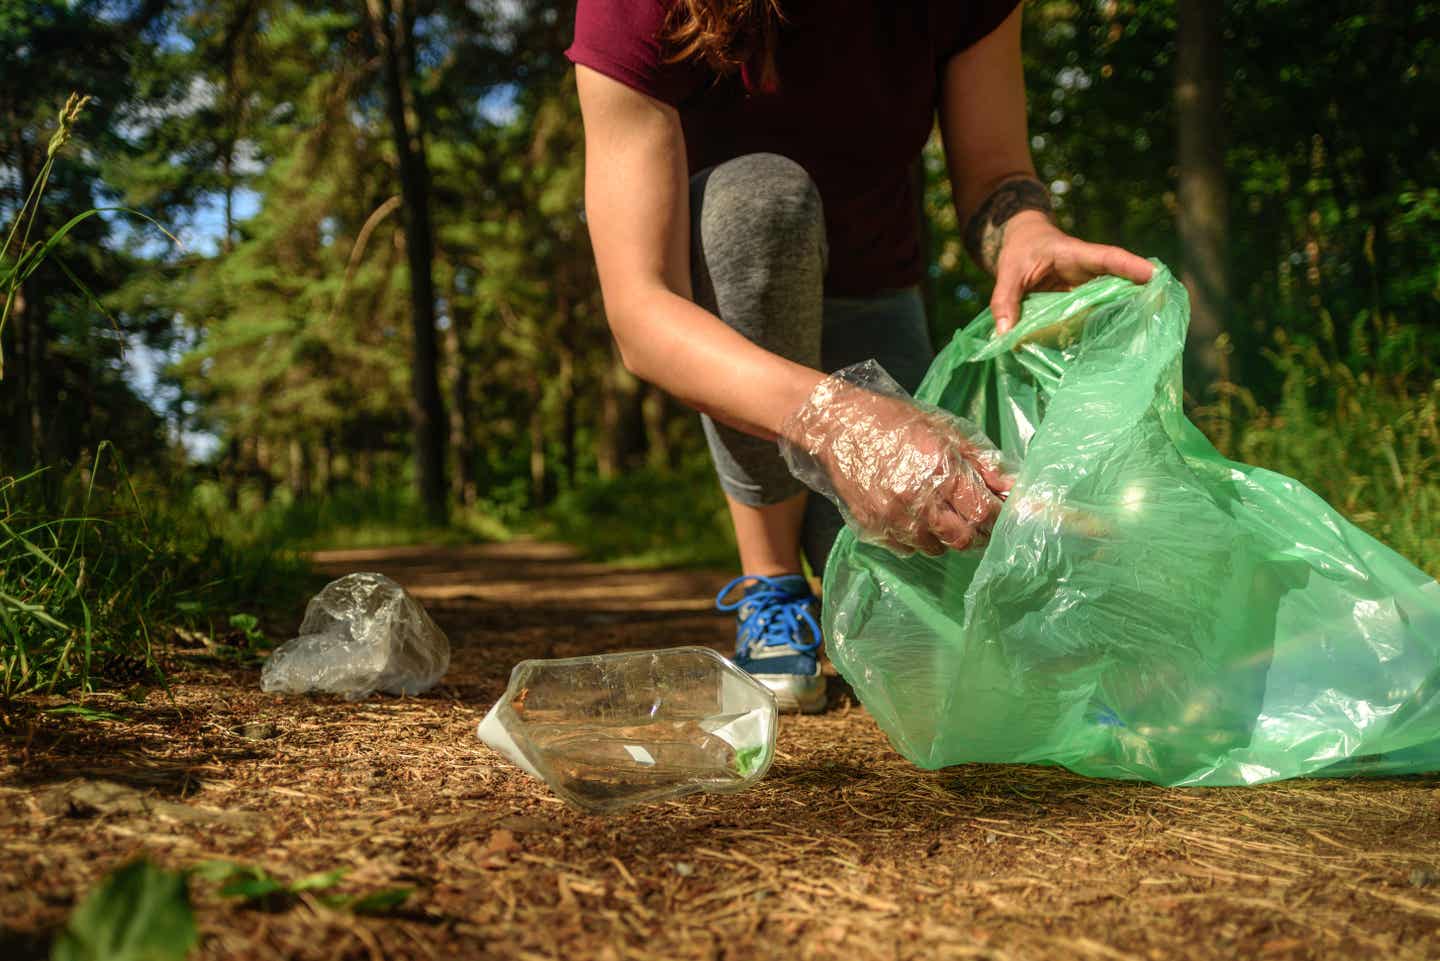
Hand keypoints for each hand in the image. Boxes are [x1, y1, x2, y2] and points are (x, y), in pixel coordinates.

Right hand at [780, 362, 1013, 556]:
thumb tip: (1012, 487)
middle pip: (963, 539)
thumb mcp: (945, 431)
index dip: (996, 517)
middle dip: (975, 532)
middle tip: (972, 518)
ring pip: (935, 548)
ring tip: (938, 512)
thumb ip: (981, 461)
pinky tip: (911, 514)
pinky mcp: (873, 528)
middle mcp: (917, 501)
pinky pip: (907, 548)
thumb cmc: (894, 422)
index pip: (983, 513)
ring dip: (944, 536)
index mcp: (940, 471)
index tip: (998, 512)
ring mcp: (892, 519)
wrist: (837, 426)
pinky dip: (916, 537)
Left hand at [990, 211, 1153, 333]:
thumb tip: (1004, 335)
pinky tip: (1117, 344)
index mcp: (1075, 255)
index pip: (1107, 257)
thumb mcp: (1007, 272)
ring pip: (1115, 297)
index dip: (1130, 266)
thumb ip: (1005, 300)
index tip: (1153, 274)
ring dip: (1130, 310)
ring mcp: (1089, 287)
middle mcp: (1089, 271)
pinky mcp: (1084, 301)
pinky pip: (1099, 312)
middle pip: (1122, 279)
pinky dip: (1108, 325)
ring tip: (1151, 329)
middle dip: (1143, 291)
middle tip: (1164, 307)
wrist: (1023, 245)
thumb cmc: (1019, 252)